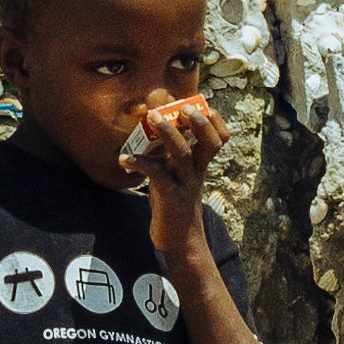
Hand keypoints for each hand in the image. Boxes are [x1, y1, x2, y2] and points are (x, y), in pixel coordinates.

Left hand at [130, 91, 229, 230]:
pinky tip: (124, 158)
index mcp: (200, 164)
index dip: (214, 121)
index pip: (219, 139)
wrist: (178, 239)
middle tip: (183, 107)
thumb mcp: (175, 172)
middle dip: (198, 122)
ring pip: (183, 154)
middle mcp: (196, 171)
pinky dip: (140, 163)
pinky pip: (157, 175)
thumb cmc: (173, 200)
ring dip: (168, 133)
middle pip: (209, 142)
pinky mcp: (170, 197)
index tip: (200, 104)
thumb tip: (156, 122)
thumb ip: (169, 151)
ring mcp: (184, 184)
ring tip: (152, 117)